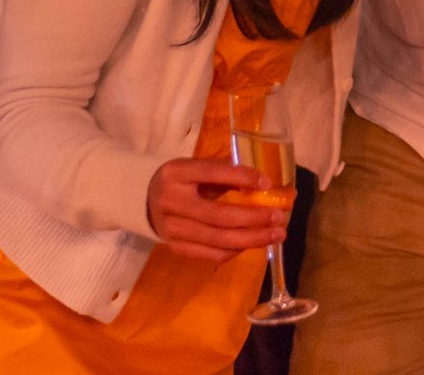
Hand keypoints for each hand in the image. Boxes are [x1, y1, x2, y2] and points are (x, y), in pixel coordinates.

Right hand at [145, 157, 288, 262]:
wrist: (144, 201)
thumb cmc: (182, 181)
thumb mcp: (196, 168)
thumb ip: (224, 172)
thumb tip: (263, 183)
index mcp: (177, 173)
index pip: (212, 173)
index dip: (241, 178)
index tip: (267, 183)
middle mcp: (171, 201)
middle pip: (218, 216)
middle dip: (254, 218)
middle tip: (279, 218)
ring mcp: (172, 228)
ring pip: (218, 240)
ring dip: (252, 239)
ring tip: (275, 234)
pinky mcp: (176, 247)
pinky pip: (212, 254)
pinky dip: (236, 250)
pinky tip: (253, 243)